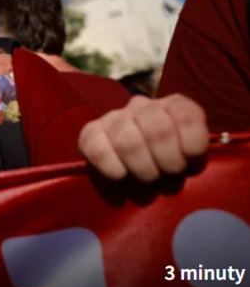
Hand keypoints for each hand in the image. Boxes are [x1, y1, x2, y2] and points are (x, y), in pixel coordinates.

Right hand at [79, 94, 207, 182]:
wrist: (130, 164)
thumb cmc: (168, 162)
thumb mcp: (191, 154)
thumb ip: (195, 154)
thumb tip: (190, 166)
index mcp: (173, 106)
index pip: (187, 117)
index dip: (193, 148)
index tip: (191, 165)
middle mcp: (142, 106)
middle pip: (158, 131)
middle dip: (168, 163)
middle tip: (167, 177)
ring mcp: (114, 117)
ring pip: (129, 143)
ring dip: (142, 170)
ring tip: (147, 180)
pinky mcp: (90, 132)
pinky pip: (98, 151)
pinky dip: (113, 169)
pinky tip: (121, 176)